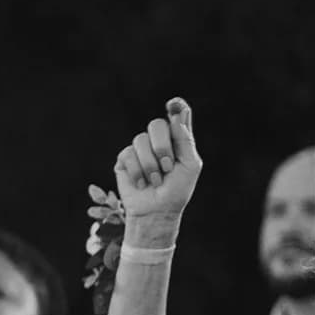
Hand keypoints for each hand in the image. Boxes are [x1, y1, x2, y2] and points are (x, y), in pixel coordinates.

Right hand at [112, 98, 199, 235]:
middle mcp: (158, 142)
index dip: (175, 107)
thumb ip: (185, 140)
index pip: (177, 116)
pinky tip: (142, 183)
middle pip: (156, 124)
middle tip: (167, 166)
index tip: (173, 104)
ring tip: (155, 180)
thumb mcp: (190, 165)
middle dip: (162, 146)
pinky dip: (137, 171)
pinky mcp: (124, 161)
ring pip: (140, 141)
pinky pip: (127, 155)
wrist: (157, 211)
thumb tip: (176, 116)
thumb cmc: (177, 190)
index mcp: (177, 140)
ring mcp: (140, 150)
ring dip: (150, 164)